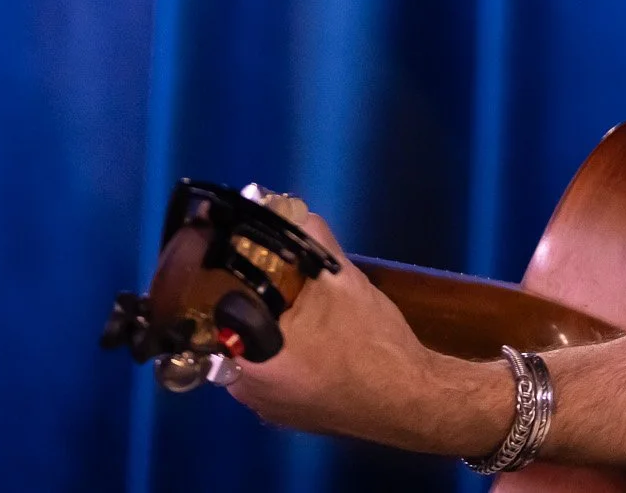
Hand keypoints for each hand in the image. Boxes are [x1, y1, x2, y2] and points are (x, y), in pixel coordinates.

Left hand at [223, 200, 510, 456]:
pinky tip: (320, 336)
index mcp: (247, 365)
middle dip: (254, 303)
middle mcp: (248, 394)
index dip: (227, 284)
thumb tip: (292, 210)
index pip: (213, 315)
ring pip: (256, 353)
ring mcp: (271, 408)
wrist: (413, 400)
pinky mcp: (294, 414)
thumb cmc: (372, 347)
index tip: (243, 262)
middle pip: (234, 333)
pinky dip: (290, 350)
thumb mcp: (343, 283)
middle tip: (282, 278)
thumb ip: (314, 243)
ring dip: (273, 327)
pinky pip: (277, 372)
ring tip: (305, 304)